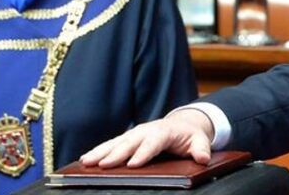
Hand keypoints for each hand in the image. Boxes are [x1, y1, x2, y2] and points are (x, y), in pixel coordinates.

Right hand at [80, 109, 215, 167]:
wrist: (184, 123)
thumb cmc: (191, 135)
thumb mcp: (200, 141)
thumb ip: (201, 149)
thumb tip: (203, 157)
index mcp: (165, 131)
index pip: (154, 142)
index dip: (143, 152)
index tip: (133, 164)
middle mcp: (147, 130)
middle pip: (130, 142)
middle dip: (116, 154)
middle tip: (102, 165)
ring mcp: (136, 133)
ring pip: (116, 142)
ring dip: (101, 152)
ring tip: (86, 161)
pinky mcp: (128, 138)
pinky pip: (111, 144)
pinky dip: (98, 151)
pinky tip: (85, 159)